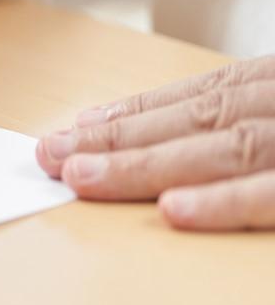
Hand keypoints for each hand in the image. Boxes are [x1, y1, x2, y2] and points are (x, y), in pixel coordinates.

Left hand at [36, 56, 274, 230]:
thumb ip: (251, 116)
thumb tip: (161, 136)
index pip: (205, 94)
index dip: (138, 112)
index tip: (78, 127)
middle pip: (201, 119)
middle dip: (121, 138)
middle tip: (52, 155)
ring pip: (227, 148)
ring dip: (148, 164)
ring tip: (83, 178)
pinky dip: (224, 200)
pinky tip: (172, 210)